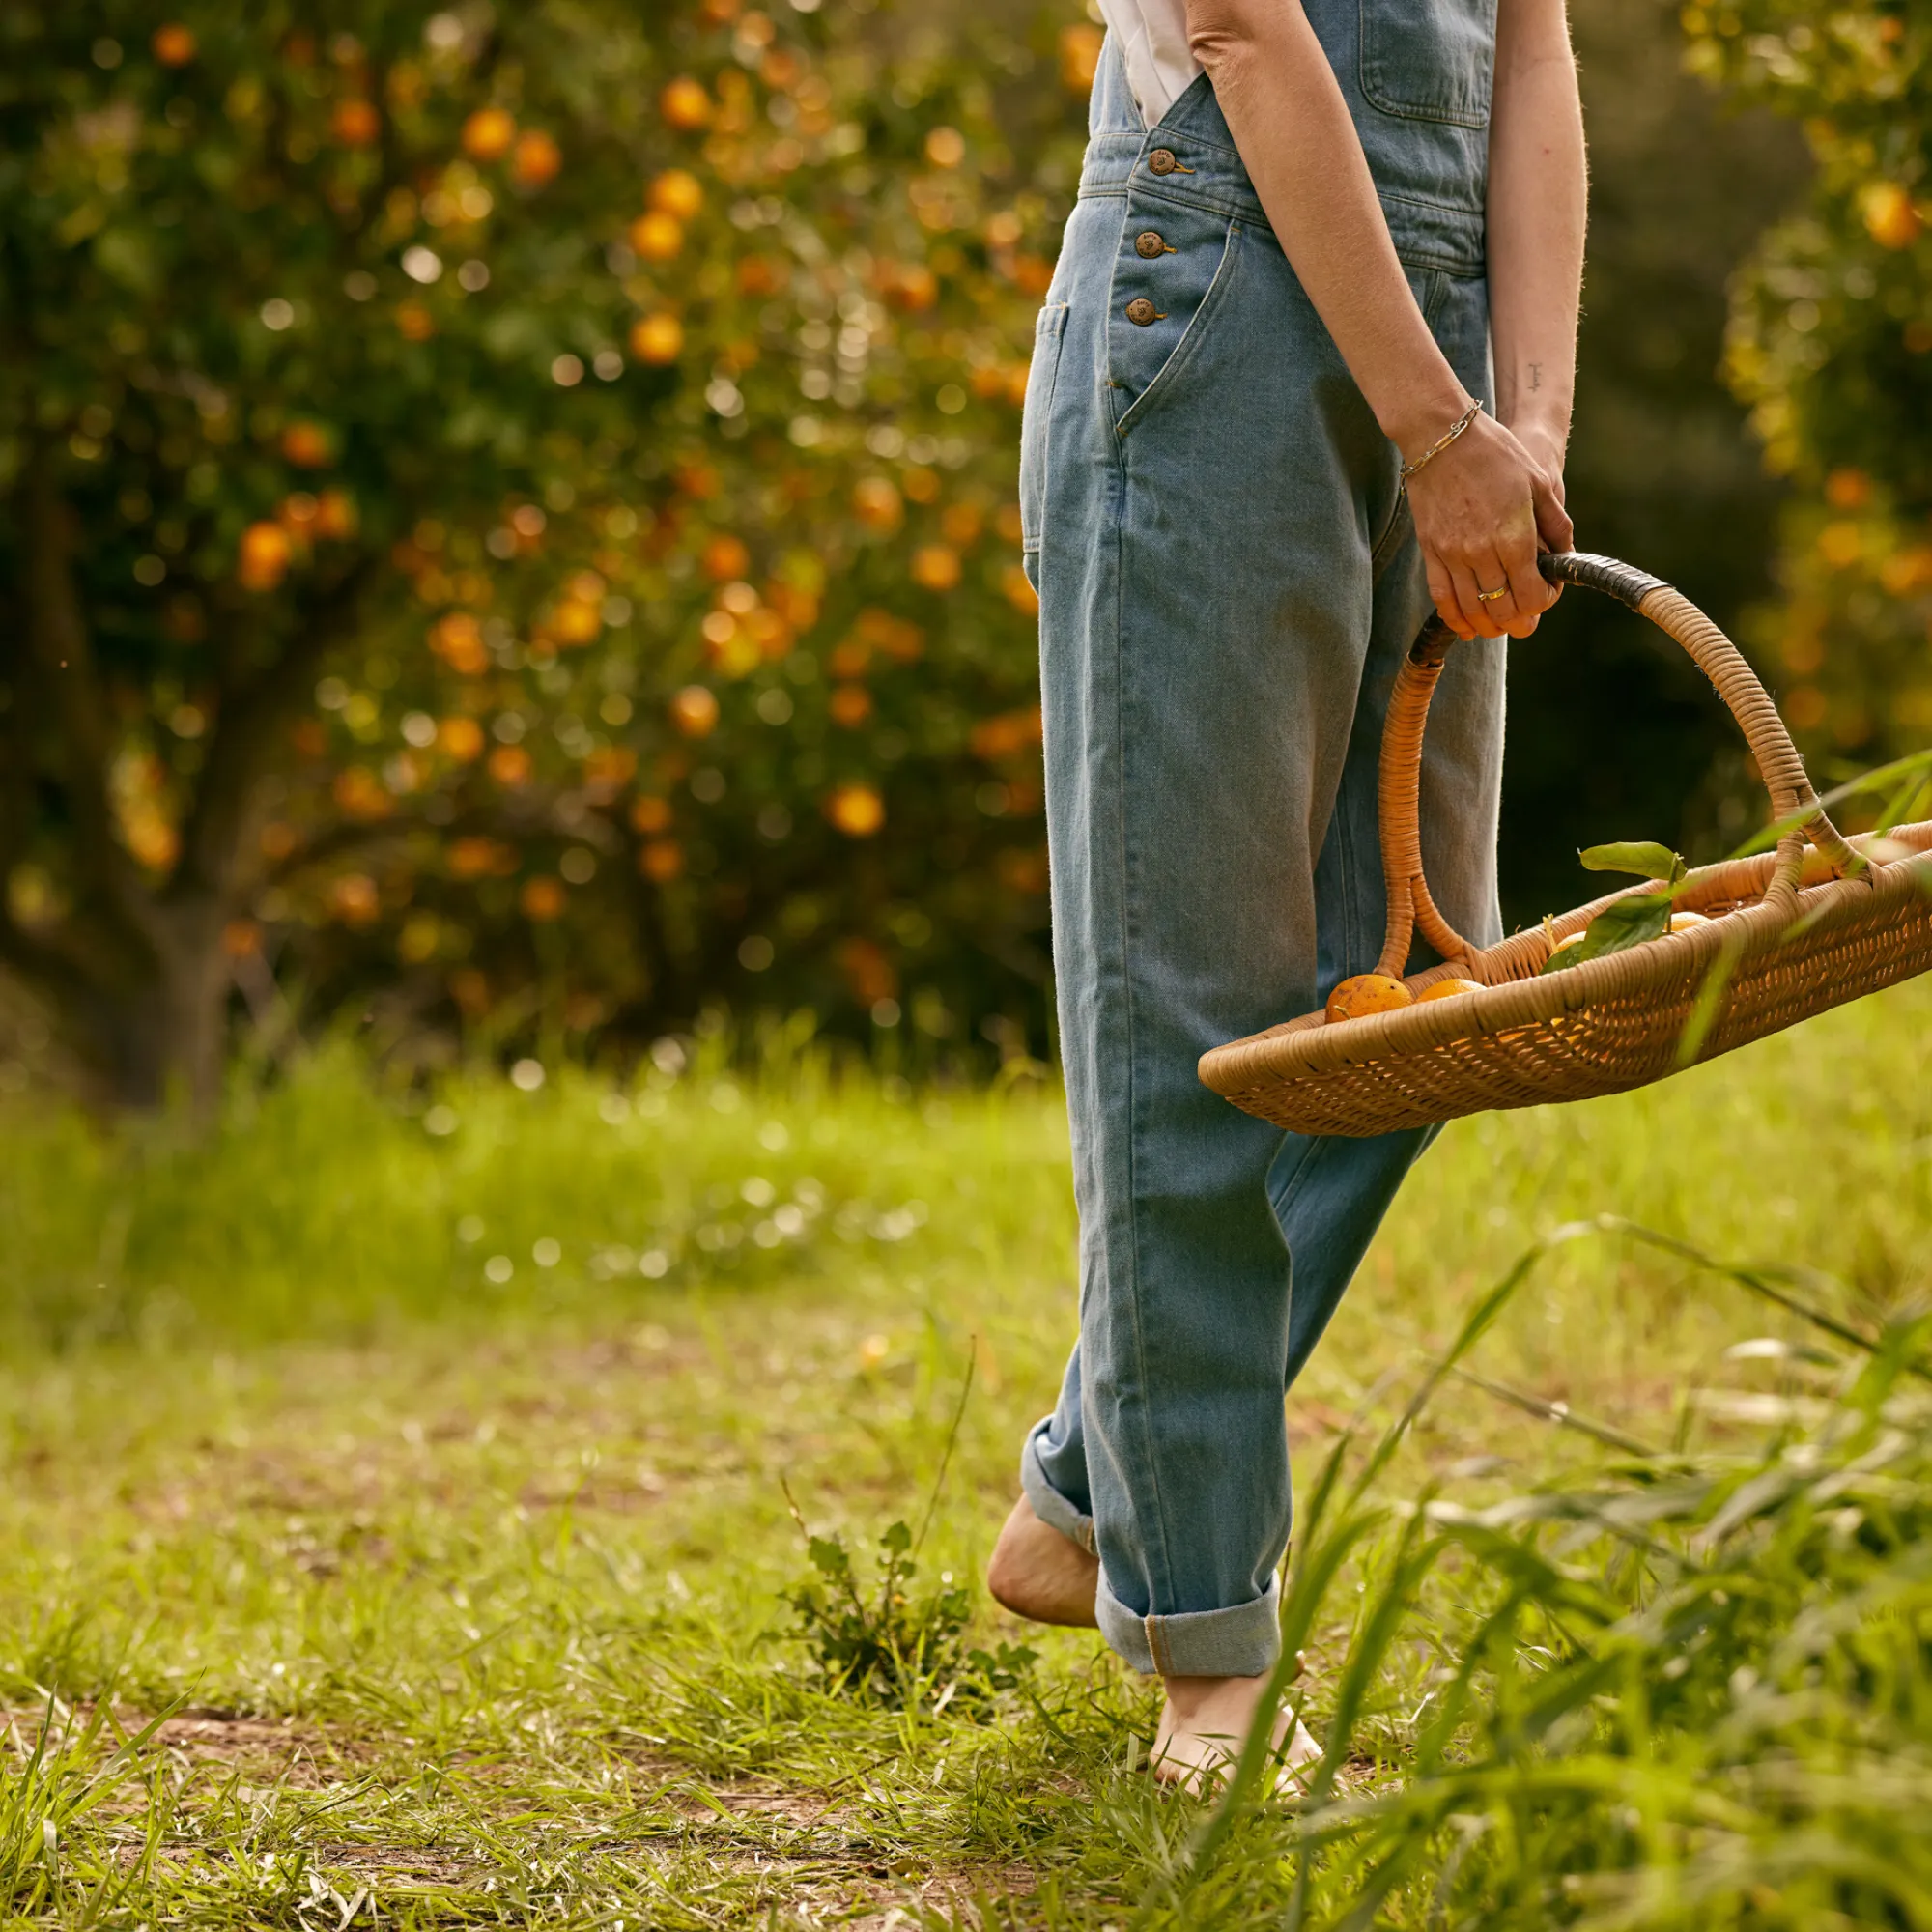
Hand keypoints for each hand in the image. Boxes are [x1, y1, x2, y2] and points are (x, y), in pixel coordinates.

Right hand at [1404, 410, 1573, 640]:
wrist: (1441, 437)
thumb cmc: (1496, 454)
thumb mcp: (1539, 481)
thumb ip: (1555, 523)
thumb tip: (1564, 556)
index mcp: (1515, 535)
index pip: (1532, 594)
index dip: (1544, 602)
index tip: (1547, 593)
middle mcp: (1483, 551)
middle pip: (1503, 609)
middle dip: (1519, 621)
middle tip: (1526, 622)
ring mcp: (1453, 554)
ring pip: (1472, 609)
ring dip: (1489, 625)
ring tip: (1499, 626)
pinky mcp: (1431, 551)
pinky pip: (1442, 597)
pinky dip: (1455, 618)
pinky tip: (1467, 627)